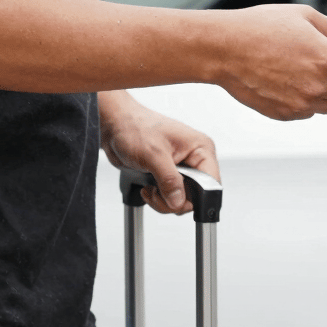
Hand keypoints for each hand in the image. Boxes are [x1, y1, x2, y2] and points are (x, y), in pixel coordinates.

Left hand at [98, 91, 219, 214]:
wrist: (115, 126)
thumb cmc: (134, 127)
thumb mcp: (154, 154)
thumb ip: (169, 180)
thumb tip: (178, 200)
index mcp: (200, 148)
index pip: (211, 182)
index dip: (196, 195)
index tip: (177, 199)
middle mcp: (194, 159)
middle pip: (196, 195)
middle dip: (175, 200)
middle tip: (158, 191)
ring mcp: (182, 169)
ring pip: (183, 199)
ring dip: (163, 200)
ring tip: (150, 188)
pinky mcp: (169, 176)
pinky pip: (171, 198)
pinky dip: (158, 199)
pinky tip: (148, 188)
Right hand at [213, 5, 326, 119]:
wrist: (224, 49)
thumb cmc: (258, 29)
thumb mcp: (304, 16)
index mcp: (326, 58)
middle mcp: (317, 85)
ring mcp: (301, 103)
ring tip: (308, 72)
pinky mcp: (285, 114)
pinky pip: (308, 112)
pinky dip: (307, 101)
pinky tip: (292, 82)